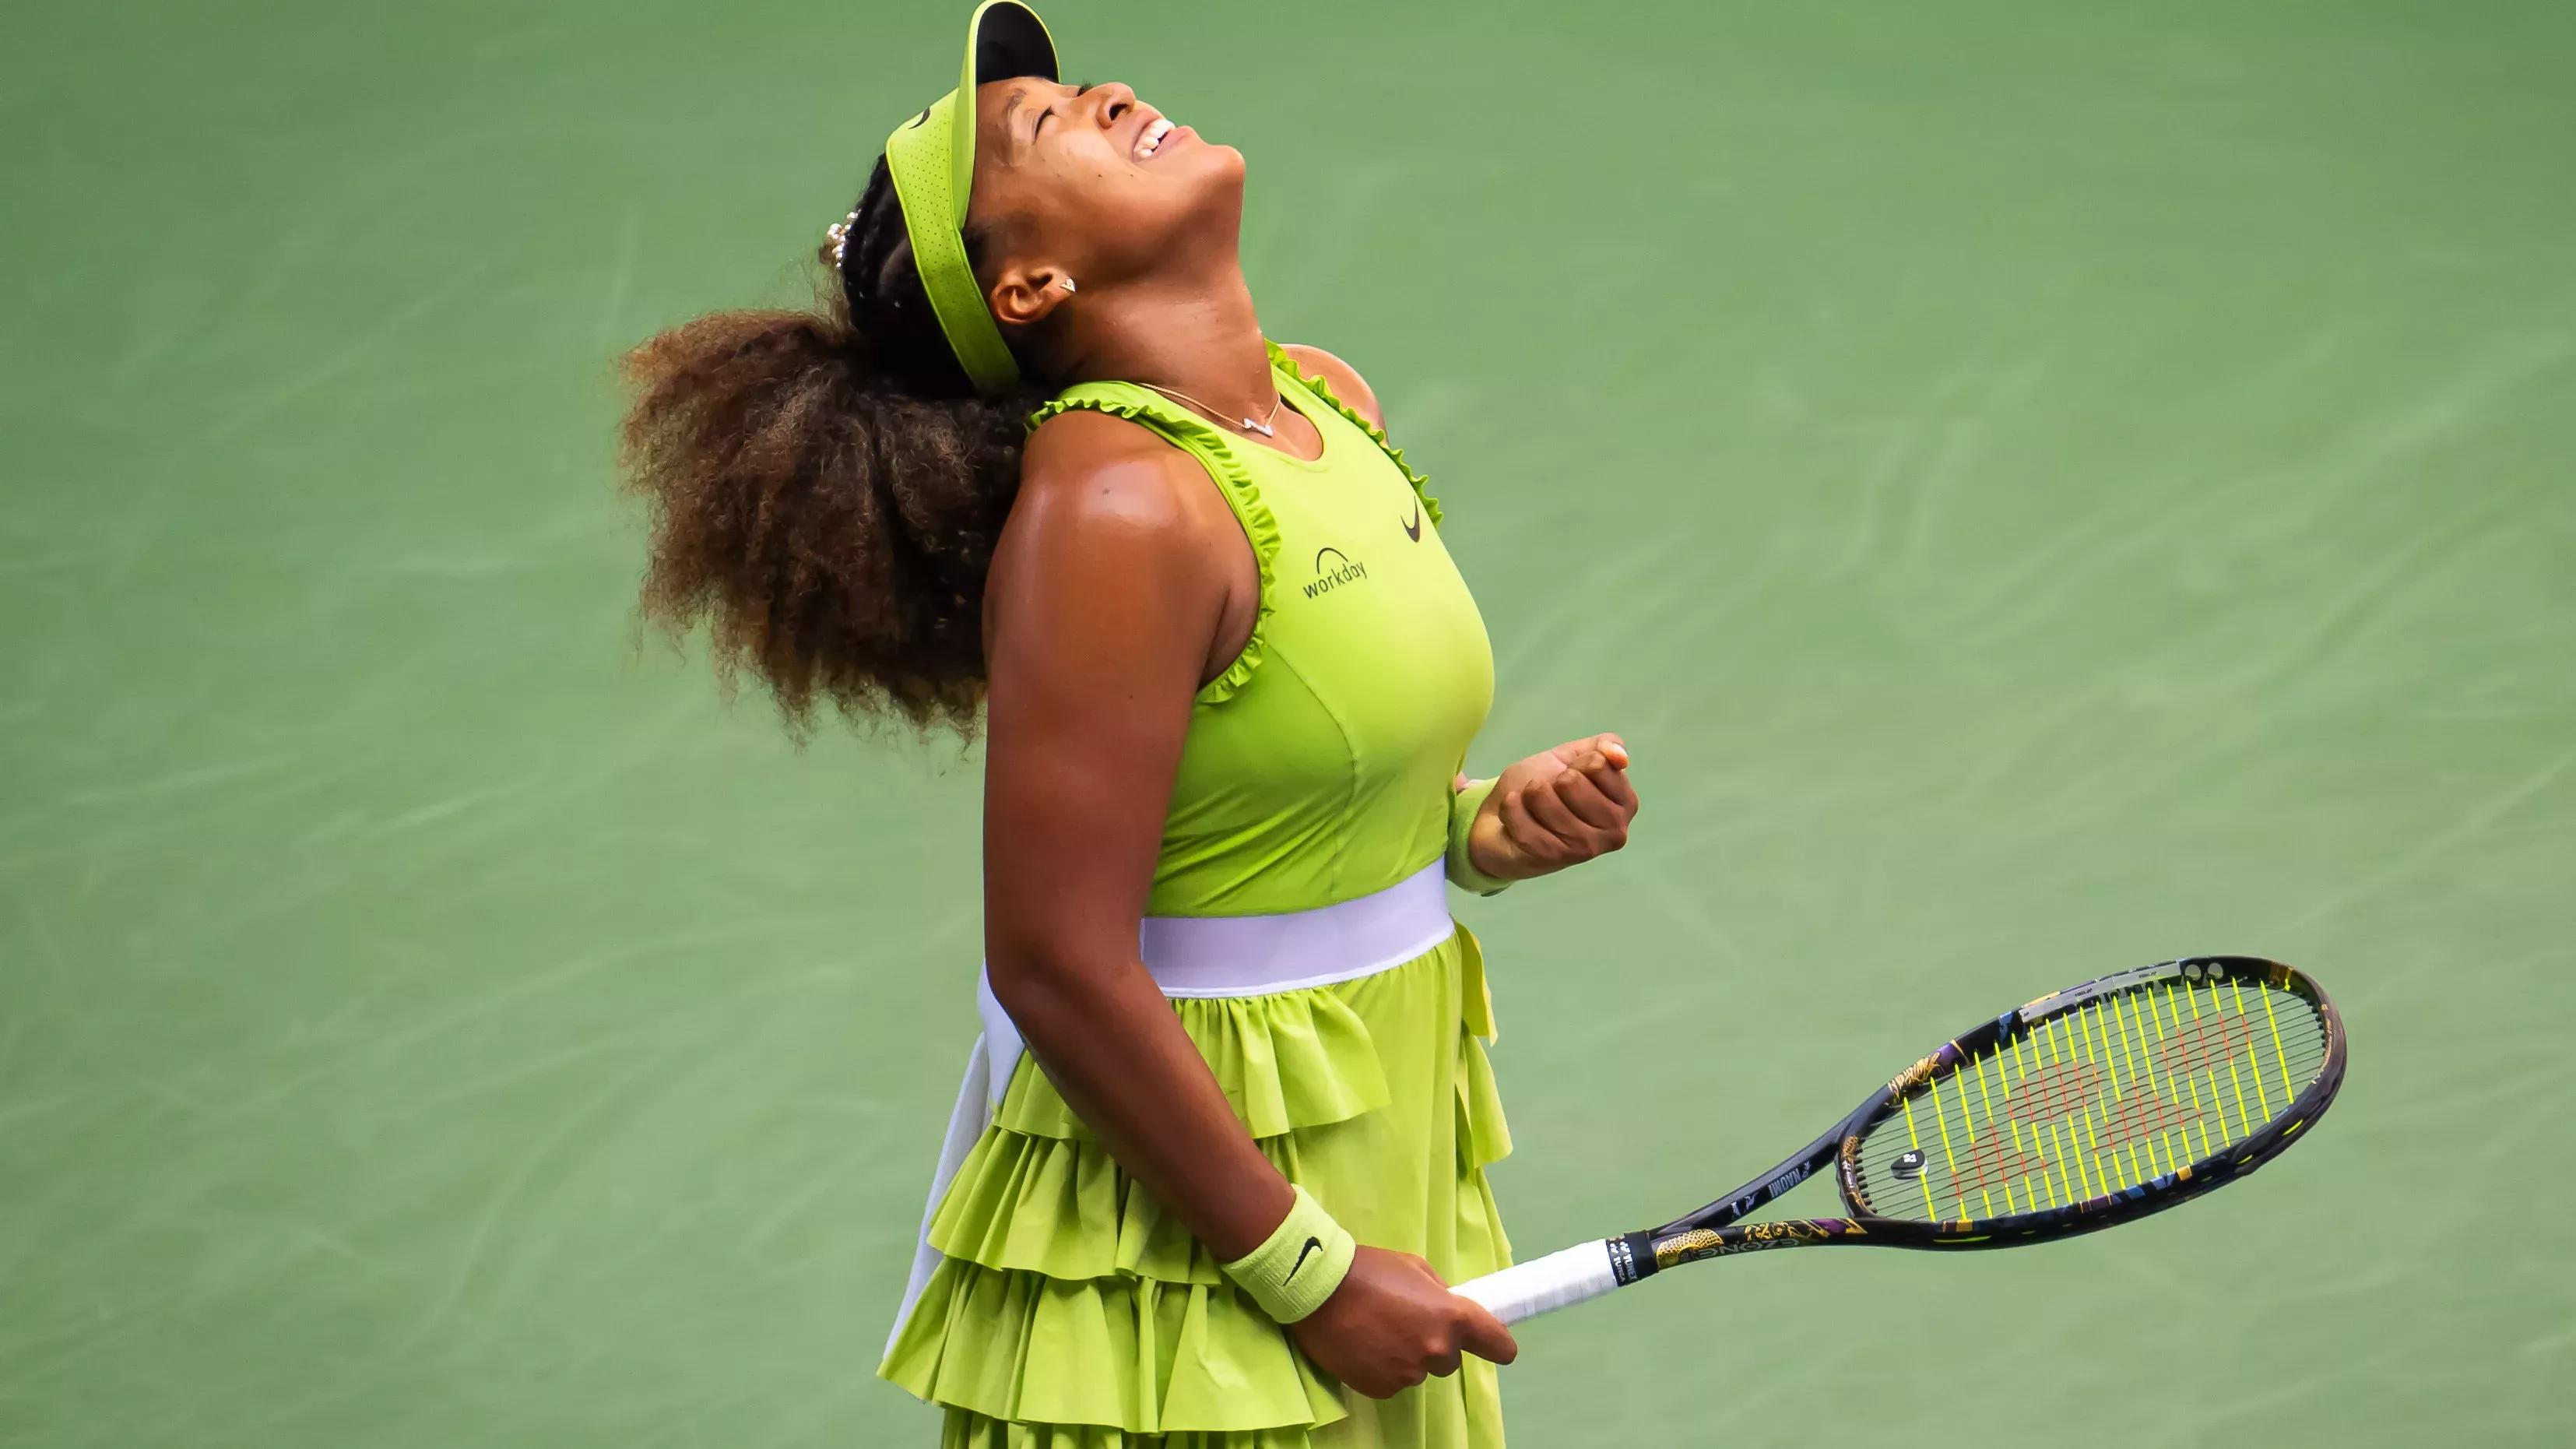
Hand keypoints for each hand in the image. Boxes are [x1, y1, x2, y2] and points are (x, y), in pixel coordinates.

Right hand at [1286, 1246, 1518, 1398]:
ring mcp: (1408, 1373)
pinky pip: (1392, 1381)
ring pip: (1419, 1370)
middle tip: (1405, 1322)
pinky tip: (1364, 1347)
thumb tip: (1446, 1305)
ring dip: (1406, 1356)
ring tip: (1377, 1332)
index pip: (1497, 1344)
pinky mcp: (1382, 1388)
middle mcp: (1436, 1350)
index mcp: (1451, 1317)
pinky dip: (1383, 1368)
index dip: (1498, 1344)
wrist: (1319, 1289)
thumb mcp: (1414, 1266)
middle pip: (1449, 1359)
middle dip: (1434, 1344)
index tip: (1495, 1346)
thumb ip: (1438, 1291)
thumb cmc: (1369, 1269)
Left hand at [1462, 734, 1637, 882]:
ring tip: (1530, 802)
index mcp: (1626, 804)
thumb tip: (1619, 756)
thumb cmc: (1546, 788)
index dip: (1575, 763)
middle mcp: (1613, 831)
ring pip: (1542, 797)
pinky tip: (1514, 812)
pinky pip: (1520, 817)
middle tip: (1548, 792)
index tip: (1571, 776)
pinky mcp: (1550, 857)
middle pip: (1569, 781)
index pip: (1596, 763)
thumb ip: (1603, 747)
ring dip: (1528, 793)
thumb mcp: (1574, 757)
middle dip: (1550, 779)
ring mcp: (1583, 848)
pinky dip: (1510, 807)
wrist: (1506, 824)